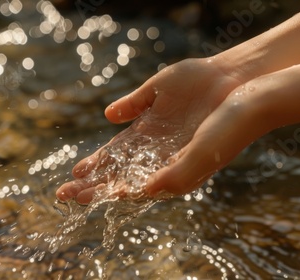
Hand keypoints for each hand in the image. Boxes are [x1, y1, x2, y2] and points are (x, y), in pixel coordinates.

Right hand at [56, 58, 247, 203]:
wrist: (231, 78)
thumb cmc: (197, 79)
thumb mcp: (158, 89)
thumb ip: (135, 103)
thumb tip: (108, 115)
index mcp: (146, 132)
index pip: (114, 154)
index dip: (95, 164)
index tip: (74, 173)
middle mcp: (157, 150)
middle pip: (120, 172)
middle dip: (94, 184)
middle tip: (68, 195)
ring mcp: (173, 156)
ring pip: (138, 179)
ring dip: (113, 190)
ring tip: (89, 198)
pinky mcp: (192, 159)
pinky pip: (167, 176)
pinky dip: (146, 185)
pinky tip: (125, 192)